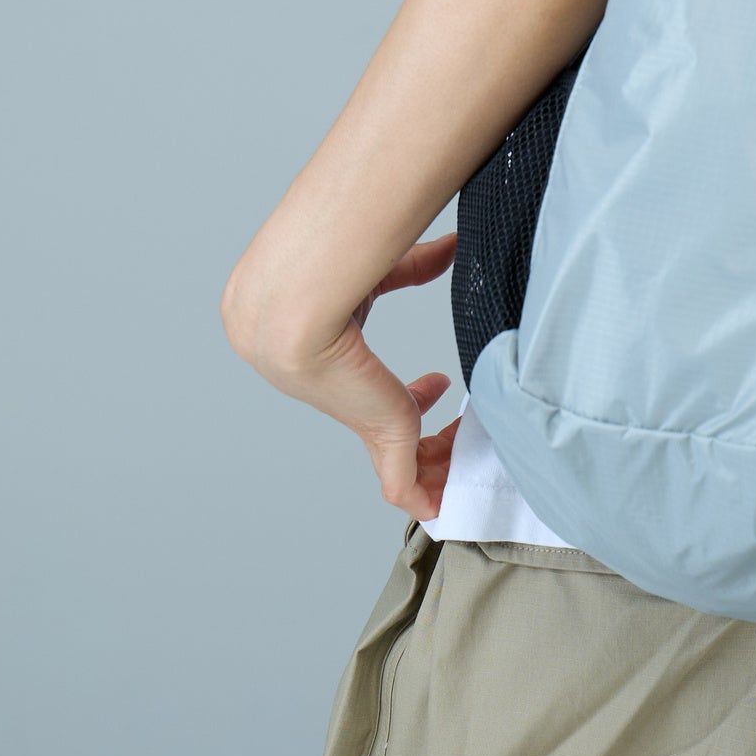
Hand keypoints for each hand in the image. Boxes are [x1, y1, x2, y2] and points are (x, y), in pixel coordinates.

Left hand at [351, 232, 459, 518]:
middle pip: (390, 434)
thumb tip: (450, 246)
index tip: (438, 382)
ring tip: (461, 463)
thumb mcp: (378, 276)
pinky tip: (442, 508)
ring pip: (401, 463)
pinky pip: (406, 487)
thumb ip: (414, 267)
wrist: (294, 314)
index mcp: (340, 367)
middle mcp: (350, 399)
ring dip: (434, 466)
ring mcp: (366, 421)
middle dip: (428, 434)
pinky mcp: (383, 436)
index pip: (376, 394)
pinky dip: (425, 499)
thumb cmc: (325, 282)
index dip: (413, 396)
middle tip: (459, 430)